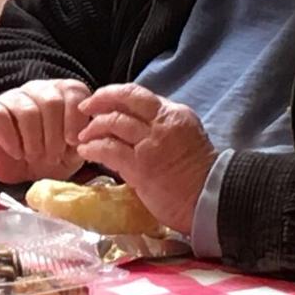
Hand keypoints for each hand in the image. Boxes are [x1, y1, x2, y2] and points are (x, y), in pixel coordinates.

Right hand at [0, 79, 91, 183]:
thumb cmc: (52, 158)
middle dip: (54, 135)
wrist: (20, 171)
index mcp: (65, 93)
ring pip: (27, 111)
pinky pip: (1, 117)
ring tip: (34, 157)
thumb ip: (87, 140)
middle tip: (53, 156)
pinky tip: (17, 153)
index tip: (73, 142)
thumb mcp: (75, 152)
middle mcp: (41, 89)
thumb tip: (90, 137)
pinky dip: (11, 140)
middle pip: (51, 102)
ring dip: (33, 141)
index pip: (74, 92)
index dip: (75, 120)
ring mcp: (15, 97)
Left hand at [76, 83, 216, 232]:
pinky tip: (86, 152)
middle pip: (123, 100)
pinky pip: (108, 149)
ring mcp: (152, 143)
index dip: (113, 95)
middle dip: (99, 101)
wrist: (212, 200)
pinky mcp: (141, 165)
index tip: (99, 101)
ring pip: (113, 122)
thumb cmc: (196, 175)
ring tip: (82, 137)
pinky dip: (92, 148)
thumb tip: (128, 121)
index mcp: (174, 114)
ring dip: (92, 128)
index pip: (137, 94)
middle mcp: (164, 123)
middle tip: (84, 110)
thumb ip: (159, 126)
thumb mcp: (183, 138)